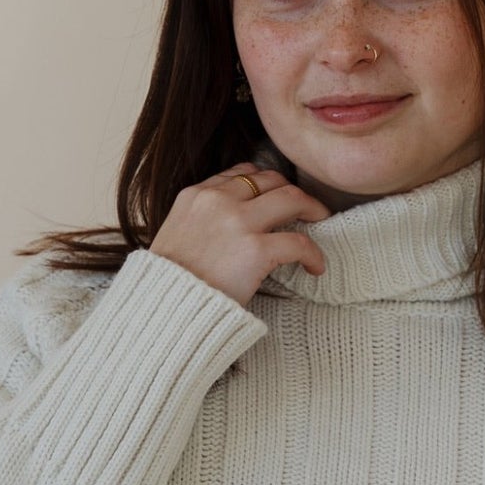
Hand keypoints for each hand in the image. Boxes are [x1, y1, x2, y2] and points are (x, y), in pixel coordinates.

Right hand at [150, 162, 332, 308]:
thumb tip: (225, 229)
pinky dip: (313, 254)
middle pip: (270, 179)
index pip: (240, 173)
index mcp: (195, 196)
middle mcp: (218, 201)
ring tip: (320, 223)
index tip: (275, 199)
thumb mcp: (174, 236)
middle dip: (291, 191)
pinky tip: (315, 267)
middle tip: (306, 209)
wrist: (163, 311)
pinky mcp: (256, 250)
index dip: (265, 184)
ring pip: (292, 197)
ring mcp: (239, 223)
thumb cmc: (167, 285)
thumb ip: (199, 221)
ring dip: (312, 208)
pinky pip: (299, 242)